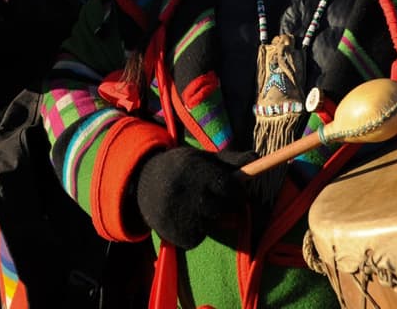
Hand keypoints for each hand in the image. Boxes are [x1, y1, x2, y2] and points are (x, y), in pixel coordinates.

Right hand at [134, 146, 255, 248]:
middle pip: (221, 207)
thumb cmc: (180, 169)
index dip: (237, 192)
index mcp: (191, 168)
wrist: (140, 183)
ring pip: (210, 224)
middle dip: (224, 206)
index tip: (236, 193)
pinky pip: (196, 238)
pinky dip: (195, 233)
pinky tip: (183, 219)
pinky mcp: (170, 232)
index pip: (227, 186)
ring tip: (193, 207)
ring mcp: (174, 212)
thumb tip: (256, 157)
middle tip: (213, 200)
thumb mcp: (202, 159)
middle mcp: (182, 190)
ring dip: (208, 219)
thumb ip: (230, 160)